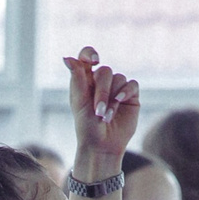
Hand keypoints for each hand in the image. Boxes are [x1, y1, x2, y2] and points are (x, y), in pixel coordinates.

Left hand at [63, 46, 140, 170]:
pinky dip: (126, 92)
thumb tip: (67, 58)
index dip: (90, 54)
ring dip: (112, 98)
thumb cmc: (87, 127)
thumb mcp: (79, 102)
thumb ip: (76, 79)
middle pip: (105, 71)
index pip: (87, 57)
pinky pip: (132, 84)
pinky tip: (120, 102)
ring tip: (106, 116)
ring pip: (119, 78)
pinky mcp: (131, 96)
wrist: (102, 146)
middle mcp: (101, 82)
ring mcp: (117, 88)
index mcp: (85, 80)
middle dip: (102, 91)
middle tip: (98, 110)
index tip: (94, 60)